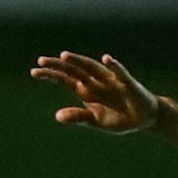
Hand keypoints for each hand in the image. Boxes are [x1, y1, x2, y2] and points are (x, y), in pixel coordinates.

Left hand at [29, 52, 160, 133]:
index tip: (34, 72)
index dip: (50, 75)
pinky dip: (114, 66)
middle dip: (58, 65)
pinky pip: (120, 73)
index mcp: (85, 90)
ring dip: (79, 61)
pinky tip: (106, 58)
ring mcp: (110, 80)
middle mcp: (95, 81)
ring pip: (92, 67)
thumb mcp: (96, 121)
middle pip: (74, 70)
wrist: (143, 118)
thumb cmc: (118, 118)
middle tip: (41, 60)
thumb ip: (78, 117)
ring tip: (64, 56)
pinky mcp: (127, 83)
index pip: (64, 79)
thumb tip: (57, 116)